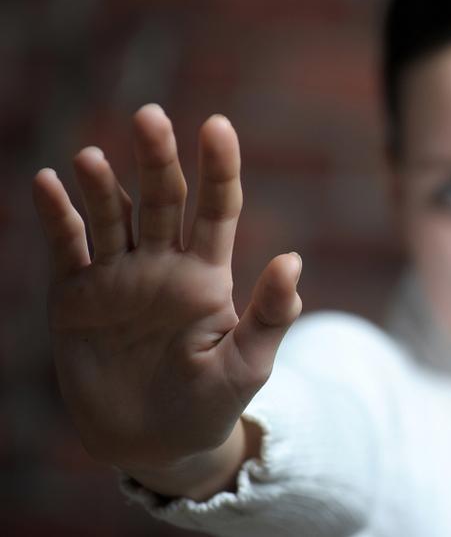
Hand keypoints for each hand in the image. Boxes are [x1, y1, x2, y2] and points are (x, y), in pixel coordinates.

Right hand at [32, 104, 301, 480]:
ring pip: (112, 216)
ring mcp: (118, 277)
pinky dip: (56, 215)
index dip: (219, 167)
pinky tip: (48, 184)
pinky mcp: (76, 297)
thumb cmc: (210, 404)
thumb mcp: (247, 366)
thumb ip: (269, 316)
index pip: (218, 208)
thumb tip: (294, 259)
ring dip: (102, 185)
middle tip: (150, 116)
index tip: (219, 125)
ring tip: (92, 158)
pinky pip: (66, 247)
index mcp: (208, 275)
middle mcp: (163, 264)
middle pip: (162, 199)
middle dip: (157, 159)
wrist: (152, 443)